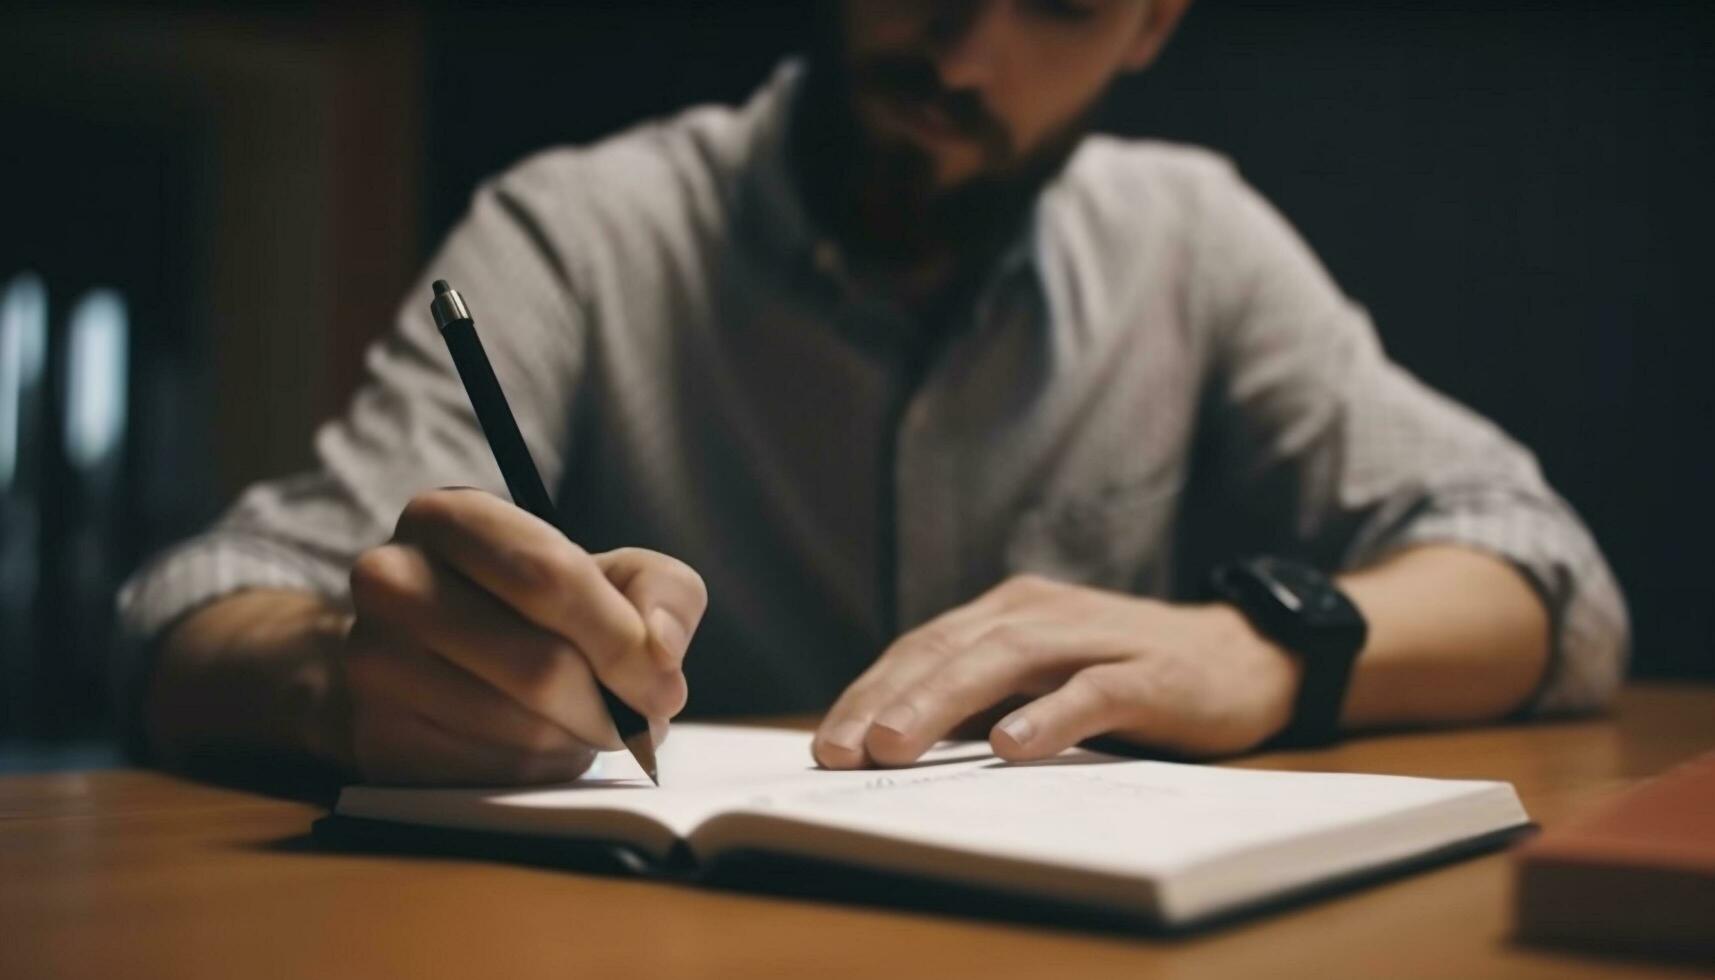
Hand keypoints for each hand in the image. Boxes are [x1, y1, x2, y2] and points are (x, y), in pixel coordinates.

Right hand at [339, 488, 706, 783]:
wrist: (438, 663)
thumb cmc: (541, 610)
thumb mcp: (614, 575)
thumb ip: (661, 591)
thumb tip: (660, 650)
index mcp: (448, 516)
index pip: (550, 577)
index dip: (623, 640)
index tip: (665, 683)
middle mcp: (391, 579)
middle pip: (540, 665)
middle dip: (613, 705)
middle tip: (642, 719)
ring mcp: (372, 662)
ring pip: (521, 727)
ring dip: (580, 740)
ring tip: (586, 722)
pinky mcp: (377, 738)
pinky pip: (490, 774)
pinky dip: (538, 771)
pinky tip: (537, 745)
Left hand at [812, 575, 1301, 767]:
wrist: (1243, 658)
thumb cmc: (1128, 678)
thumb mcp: (1043, 682)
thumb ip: (984, 701)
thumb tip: (898, 745)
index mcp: (1009, 613)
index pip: (922, 648)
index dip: (869, 693)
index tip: (827, 745)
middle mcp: (1041, 613)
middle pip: (949, 650)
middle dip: (886, 701)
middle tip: (840, 752)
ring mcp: (1095, 638)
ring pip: (1004, 662)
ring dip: (941, 703)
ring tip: (895, 746)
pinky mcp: (1148, 672)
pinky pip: (1090, 691)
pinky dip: (1049, 716)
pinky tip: (1011, 747)